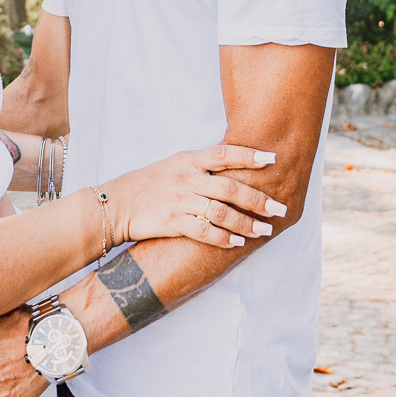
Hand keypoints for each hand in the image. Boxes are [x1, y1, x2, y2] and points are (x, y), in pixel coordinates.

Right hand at [108, 143, 284, 246]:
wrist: (116, 204)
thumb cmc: (148, 184)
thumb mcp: (173, 165)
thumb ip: (200, 165)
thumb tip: (234, 165)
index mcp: (187, 160)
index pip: (223, 154)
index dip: (249, 156)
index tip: (272, 159)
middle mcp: (186, 178)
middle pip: (229, 187)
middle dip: (258, 199)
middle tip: (279, 208)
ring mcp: (179, 200)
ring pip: (221, 212)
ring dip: (246, 223)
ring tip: (264, 231)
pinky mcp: (172, 222)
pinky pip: (204, 232)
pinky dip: (223, 238)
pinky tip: (237, 243)